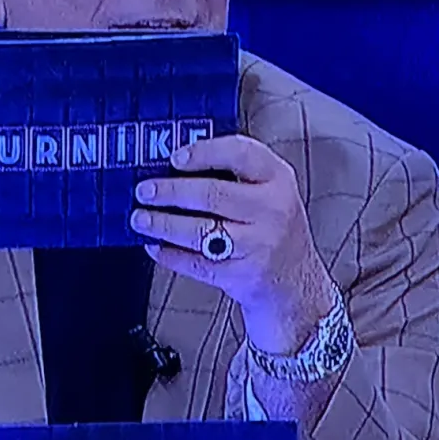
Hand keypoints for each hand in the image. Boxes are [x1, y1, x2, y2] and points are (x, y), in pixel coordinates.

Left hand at [130, 135, 333, 340]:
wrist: (297, 287)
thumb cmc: (275, 233)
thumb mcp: (270, 193)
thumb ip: (236, 174)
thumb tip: (176, 164)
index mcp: (278, 180)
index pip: (240, 153)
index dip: (203, 152)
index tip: (174, 157)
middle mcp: (272, 210)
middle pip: (212, 194)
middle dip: (170, 191)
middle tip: (144, 190)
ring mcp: (259, 246)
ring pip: (200, 231)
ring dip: (162, 224)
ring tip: (140, 218)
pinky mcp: (243, 277)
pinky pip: (197, 263)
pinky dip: (170, 254)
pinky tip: (155, 246)